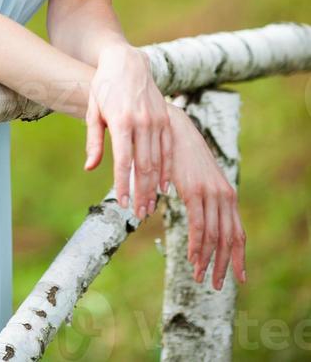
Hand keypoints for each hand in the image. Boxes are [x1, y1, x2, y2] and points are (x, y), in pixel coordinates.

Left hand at [84, 43, 172, 218]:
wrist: (127, 62)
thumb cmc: (104, 88)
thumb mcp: (93, 111)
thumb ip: (94, 141)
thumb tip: (91, 168)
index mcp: (121, 120)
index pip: (123, 160)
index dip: (123, 184)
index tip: (122, 203)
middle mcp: (141, 121)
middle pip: (144, 165)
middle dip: (142, 192)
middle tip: (139, 213)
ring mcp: (156, 120)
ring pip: (158, 160)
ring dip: (155, 186)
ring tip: (150, 206)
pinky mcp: (166, 118)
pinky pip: (169, 149)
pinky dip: (168, 169)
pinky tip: (165, 186)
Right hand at [166, 101, 246, 288]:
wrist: (173, 128)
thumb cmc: (182, 154)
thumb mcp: (199, 179)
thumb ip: (205, 198)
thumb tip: (202, 219)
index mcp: (227, 194)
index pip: (239, 232)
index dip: (239, 256)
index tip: (239, 276)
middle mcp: (224, 195)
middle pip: (230, 239)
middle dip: (225, 265)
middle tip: (217, 285)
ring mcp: (211, 193)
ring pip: (215, 236)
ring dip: (207, 260)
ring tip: (200, 277)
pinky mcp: (195, 191)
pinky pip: (199, 226)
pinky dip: (197, 246)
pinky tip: (192, 258)